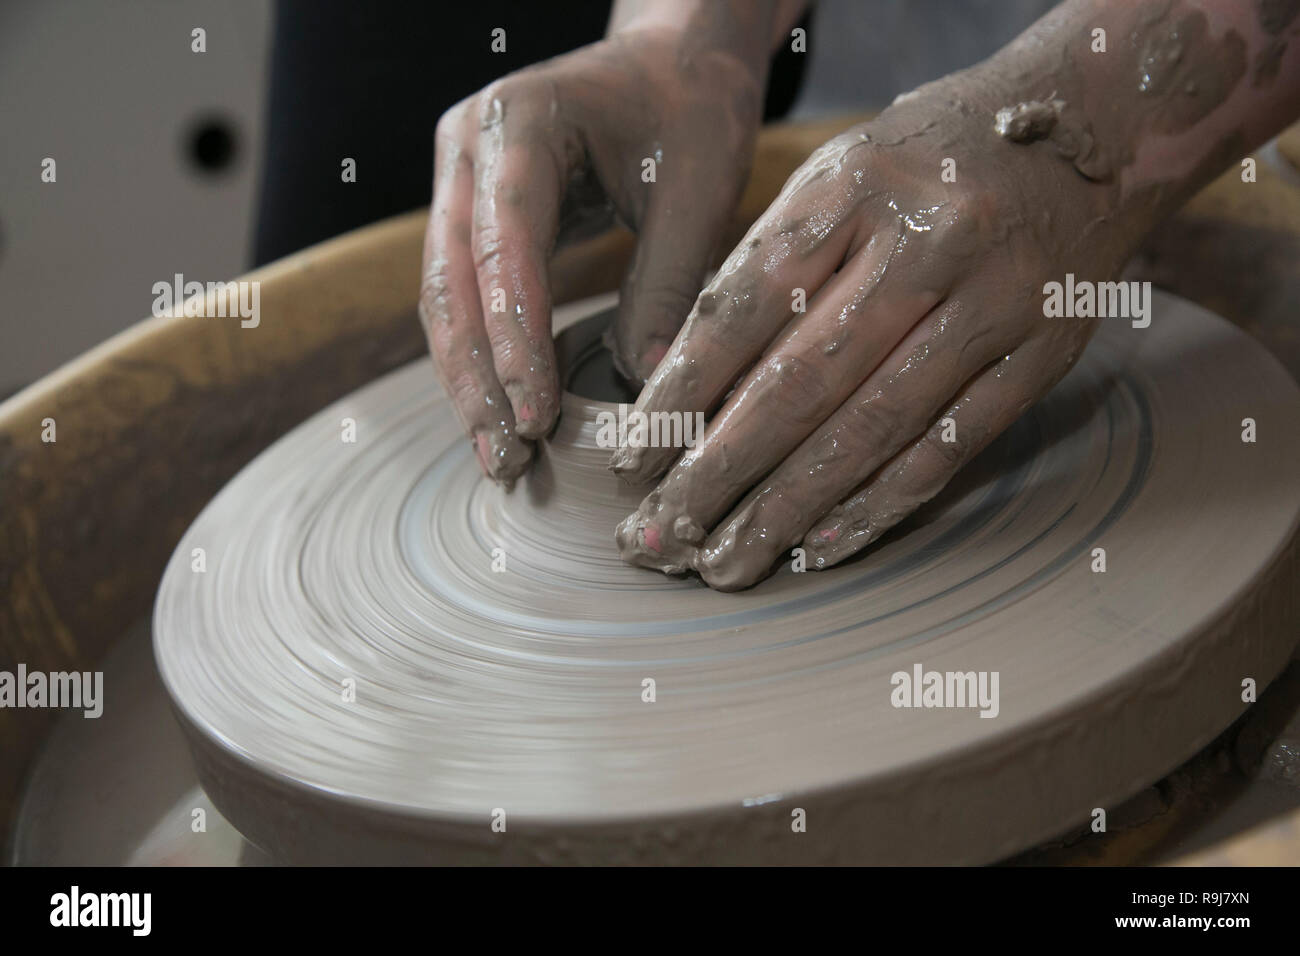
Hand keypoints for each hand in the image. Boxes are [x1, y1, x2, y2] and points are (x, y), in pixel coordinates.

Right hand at [419, 27, 764, 484]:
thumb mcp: (698, 183)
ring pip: (446, 296)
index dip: (515, 340)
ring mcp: (463, 178)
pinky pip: (467, 293)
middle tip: (505, 460)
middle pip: (452, 281)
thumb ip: (667, 278)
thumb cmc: (692, 101)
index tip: (536, 416)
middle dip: (476, 379)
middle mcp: (470, 146)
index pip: (502, 246)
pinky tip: (503, 412)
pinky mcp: (476, 209)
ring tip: (499, 456)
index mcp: (519, 120)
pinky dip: (483, 355)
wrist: (675, 55)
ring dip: (470, 379)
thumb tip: (644, 385)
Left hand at [611, 70, 1138, 589]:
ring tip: (724, 565)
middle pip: (799, 382)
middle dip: (717, 475)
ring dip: (786, 511)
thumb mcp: (836, 178)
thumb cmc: (927, 163)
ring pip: (870, 430)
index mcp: (850, 187)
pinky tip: (818, 550)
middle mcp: (925, 241)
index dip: (680, 396)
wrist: (1087, 125)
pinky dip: (877, 508)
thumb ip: (769, 269)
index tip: (632, 462)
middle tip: (660, 539)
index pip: (742, 307)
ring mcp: (995, 300)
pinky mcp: (1044, 353)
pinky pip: (947, 449)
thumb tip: (687, 393)